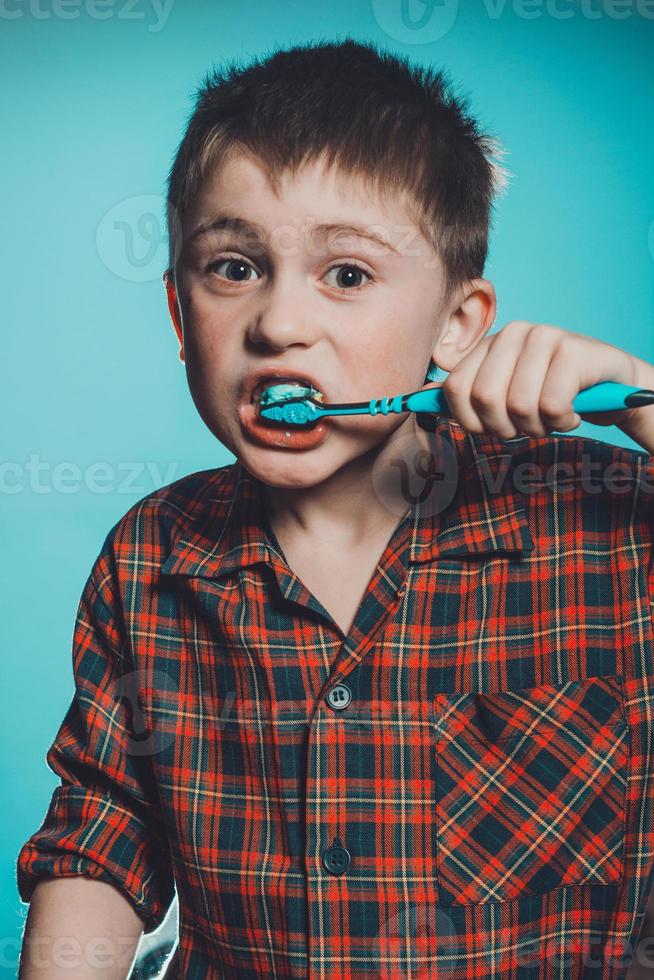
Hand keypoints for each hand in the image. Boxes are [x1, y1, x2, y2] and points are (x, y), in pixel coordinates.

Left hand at [428, 320, 639, 441]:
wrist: (609, 388)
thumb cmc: (551, 394)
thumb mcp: (504, 395)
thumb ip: (465, 396)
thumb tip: (416, 401)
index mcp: (488, 346)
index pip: (454, 391)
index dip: (470, 422)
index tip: (493, 428)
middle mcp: (512, 333)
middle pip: (484, 399)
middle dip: (505, 428)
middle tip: (527, 427)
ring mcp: (543, 337)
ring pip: (519, 406)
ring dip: (538, 428)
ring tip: (552, 419)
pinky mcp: (573, 350)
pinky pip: (551, 407)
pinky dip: (562, 423)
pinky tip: (573, 412)